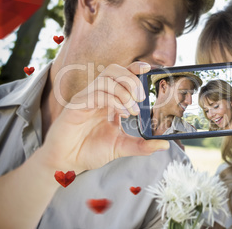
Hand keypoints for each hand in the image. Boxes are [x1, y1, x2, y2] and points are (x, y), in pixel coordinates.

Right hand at [41, 62, 168, 172]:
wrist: (67, 162)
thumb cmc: (90, 150)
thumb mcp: (122, 147)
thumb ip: (142, 145)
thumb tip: (164, 144)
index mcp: (110, 99)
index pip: (123, 75)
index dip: (135, 68)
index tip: (150, 69)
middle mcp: (99, 95)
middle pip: (115, 70)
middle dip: (132, 79)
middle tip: (142, 98)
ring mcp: (87, 99)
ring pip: (106, 79)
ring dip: (124, 91)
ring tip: (133, 110)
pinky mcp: (77, 106)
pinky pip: (96, 93)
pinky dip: (112, 100)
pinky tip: (121, 114)